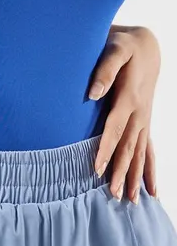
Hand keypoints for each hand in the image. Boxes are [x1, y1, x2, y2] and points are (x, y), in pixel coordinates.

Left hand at [90, 25, 159, 203]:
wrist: (146, 44)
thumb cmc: (125, 45)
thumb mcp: (115, 48)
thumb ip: (104, 69)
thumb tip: (93, 93)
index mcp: (128, 97)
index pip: (114, 129)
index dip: (105, 149)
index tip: (95, 169)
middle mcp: (139, 113)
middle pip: (128, 147)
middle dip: (120, 171)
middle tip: (111, 195)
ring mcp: (145, 119)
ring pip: (140, 153)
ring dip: (134, 176)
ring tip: (130, 201)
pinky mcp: (145, 121)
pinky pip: (149, 150)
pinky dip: (149, 170)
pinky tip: (152, 191)